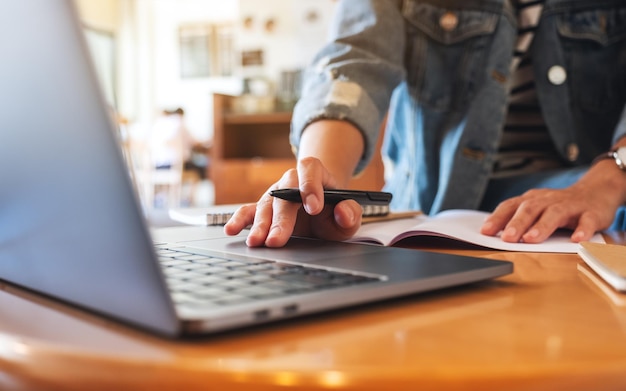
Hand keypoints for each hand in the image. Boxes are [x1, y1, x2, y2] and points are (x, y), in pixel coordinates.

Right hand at [224, 157, 362, 246]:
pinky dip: (239, 220)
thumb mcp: (349, 214)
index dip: (310, 186)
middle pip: (284, 193)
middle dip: (280, 219)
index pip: (310, 170)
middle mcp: (291, 181)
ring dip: (260, 225)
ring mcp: (275, 194)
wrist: (322, 211)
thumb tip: (344, 212)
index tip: (313, 208)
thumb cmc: (334, 211)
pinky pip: (249, 211)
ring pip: (265, 205)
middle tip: (278, 239)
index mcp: (315, 174)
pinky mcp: (263, 208)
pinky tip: (231, 230)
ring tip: (256, 242)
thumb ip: (351, 213)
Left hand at [481, 164, 625, 242]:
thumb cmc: (558, 205)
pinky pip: (587, 221)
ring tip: (532, 239)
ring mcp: (569, 206)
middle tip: (508, 238)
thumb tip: (490, 231)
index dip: (497, 218)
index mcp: (531, 200)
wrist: (596, 192)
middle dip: (517, 223)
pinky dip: (582, 230)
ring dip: (542, 226)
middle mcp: (548, 200)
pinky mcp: (591, 213)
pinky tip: (577, 240)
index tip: (485, 232)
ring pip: (554, 214)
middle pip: (530, 209)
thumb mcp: (536, 208)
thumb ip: (517, 218)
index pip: (510, 206)